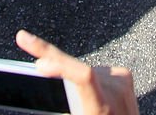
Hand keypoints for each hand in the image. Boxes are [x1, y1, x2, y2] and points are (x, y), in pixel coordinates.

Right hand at [16, 30, 138, 114]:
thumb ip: (64, 107)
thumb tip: (47, 73)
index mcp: (102, 108)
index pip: (81, 75)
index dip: (58, 63)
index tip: (38, 61)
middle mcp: (115, 91)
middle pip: (77, 70)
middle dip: (55, 66)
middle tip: (30, 48)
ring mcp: (122, 81)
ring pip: (85, 70)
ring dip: (74, 78)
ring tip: (76, 98)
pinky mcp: (125, 76)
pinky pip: (98, 70)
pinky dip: (88, 78)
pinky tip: (91, 92)